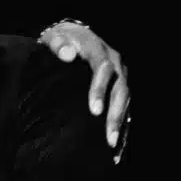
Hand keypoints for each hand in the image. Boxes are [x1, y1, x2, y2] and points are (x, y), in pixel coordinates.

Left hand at [39, 19, 129, 153]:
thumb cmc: (59, 41)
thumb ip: (58, 44)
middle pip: (120, 88)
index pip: (102, 68)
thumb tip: (66, 54)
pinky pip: (124, 105)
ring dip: (120, 121)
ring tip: (112, 144)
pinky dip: (122, 123)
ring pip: (125, 99)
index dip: (100, 89)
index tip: (94, 110)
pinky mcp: (119, 86)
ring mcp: (119, 74)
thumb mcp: (55, 38)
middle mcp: (114, 62)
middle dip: (115, 113)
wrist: (73, 36)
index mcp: (98, 50)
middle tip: (108, 135)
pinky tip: (117, 144)